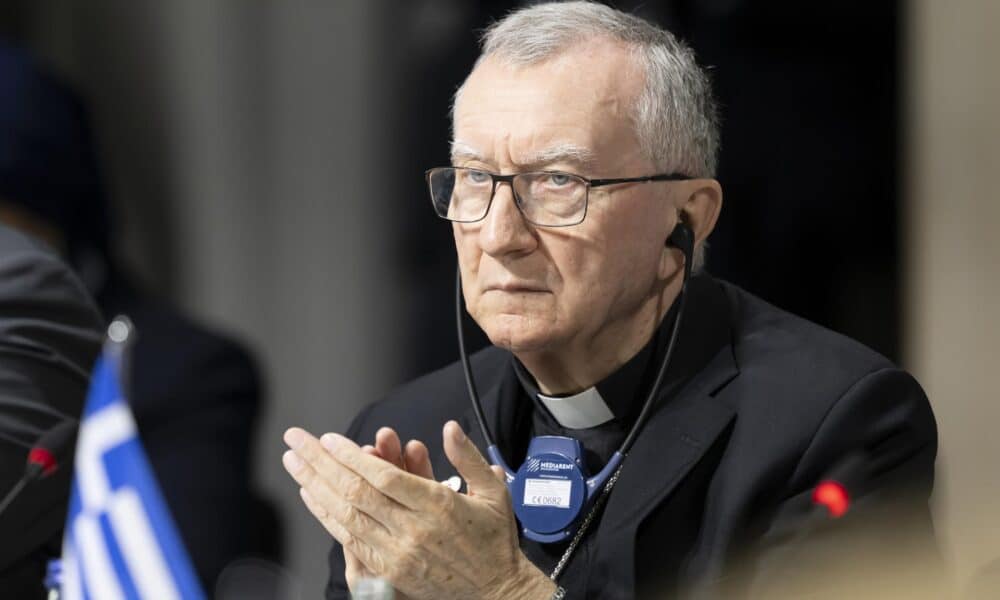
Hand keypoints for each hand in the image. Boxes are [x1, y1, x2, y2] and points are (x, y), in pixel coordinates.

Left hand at [282, 421, 554, 599]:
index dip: (353, 456)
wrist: (496, 593)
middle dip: (321, 463)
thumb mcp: (494, 492)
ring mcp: (397, 554)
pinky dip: (327, 515)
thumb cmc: (494, 541)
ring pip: (346, 516)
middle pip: (356, 492)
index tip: (329, 439)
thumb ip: (468, 458)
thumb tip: (449, 428)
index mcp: (438, 507)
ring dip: (315, 486)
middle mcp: (413, 531)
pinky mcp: (389, 571)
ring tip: (294, 463)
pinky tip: (311, 495)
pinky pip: (349, 540)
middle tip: (296, 441)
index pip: (383, 477)